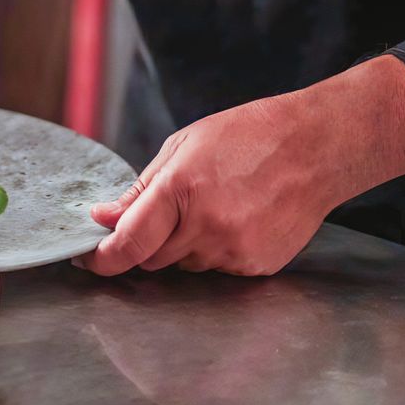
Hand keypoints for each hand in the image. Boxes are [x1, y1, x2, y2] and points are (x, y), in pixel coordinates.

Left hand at [75, 55, 404, 275]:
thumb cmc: (248, 136)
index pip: (127, 244)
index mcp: (180, 190)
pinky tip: (235, 218)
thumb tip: (102, 218)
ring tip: (211, 206)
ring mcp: (234, 250)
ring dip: (181, 246)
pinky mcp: (257, 265)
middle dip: (143, 243)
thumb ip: (139, 191)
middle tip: (161, 214)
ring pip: (183, 265)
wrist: (318, 147)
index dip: (101, 259)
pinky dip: (213, 250)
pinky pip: (216, 268)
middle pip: (150, 259)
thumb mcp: (183, 148)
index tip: (86, 259)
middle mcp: (207, 226)